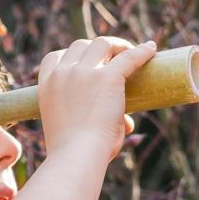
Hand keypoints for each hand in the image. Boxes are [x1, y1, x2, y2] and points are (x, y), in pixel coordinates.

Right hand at [36, 36, 156, 160]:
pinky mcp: (107, 77)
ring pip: (102, 44)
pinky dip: (141, 51)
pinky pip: (129, 57)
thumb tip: (127, 124)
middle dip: (97, 48)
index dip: (72, 56)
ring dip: (117, 46)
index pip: (54, 57)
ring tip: (130, 53)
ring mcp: (84, 73)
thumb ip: (98, 121)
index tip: (87, 62)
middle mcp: (62, 74)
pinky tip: (151, 49)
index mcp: (47, 86)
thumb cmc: (75, 152)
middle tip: (114, 58)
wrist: (77, 155)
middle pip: (80, 45)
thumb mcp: (75, 129)